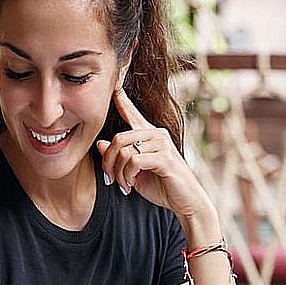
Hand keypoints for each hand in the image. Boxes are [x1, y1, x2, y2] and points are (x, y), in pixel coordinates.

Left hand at [96, 88, 211, 222]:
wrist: (185, 202)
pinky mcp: (165, 158)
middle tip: (110, 178)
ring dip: (118, 172)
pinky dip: (126, 176)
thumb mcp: (133, 172)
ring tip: (122, 184)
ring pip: (124, 151)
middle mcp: (156, 134)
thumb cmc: (161, 186)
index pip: (131, 112)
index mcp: (149, 135)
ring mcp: (162, 144)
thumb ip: (119, 157)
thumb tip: (100, 143)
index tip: (113, 82)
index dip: (121, 98)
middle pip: (118, 138)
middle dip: (108, 161)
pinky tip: (130, 186)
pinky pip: (134, 161)